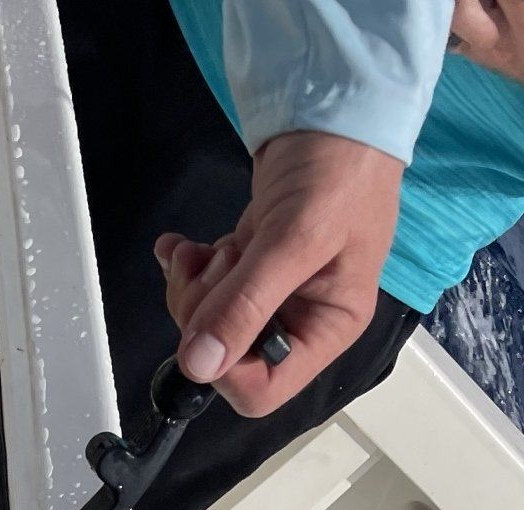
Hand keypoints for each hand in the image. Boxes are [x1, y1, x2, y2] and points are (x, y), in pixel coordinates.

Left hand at [153, 129, 402, 416]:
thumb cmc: (341, 169)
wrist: (338, 104)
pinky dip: (186, 267)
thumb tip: (199, 366)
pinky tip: (182, 245)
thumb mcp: (297, 239)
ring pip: (207, 324)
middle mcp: (299, 320)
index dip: (227, 369)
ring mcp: (271, 294)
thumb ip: (247, 304)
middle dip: (207, 314)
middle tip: (219, 263)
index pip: (264, 390)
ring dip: (194, 287)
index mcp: (328, 329)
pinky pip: (203, 285)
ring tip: (212, 245)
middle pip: (226, 358)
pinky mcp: (248, 264)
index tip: (211, 324)